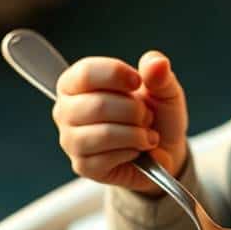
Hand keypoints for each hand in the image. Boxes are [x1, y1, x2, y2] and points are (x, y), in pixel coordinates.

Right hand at [53, 50, 188, 193]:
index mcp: (76, 83)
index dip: (116, 74)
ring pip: (104, 134)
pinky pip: (108, 158)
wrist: (164, 149)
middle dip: (134, 111)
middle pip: (98, 105)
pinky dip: (132, 152)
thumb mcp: (163, 88)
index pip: (86, 73)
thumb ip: (159, 73)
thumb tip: (156, 63)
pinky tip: (137, 151)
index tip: (138, 81)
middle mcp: (66, 110)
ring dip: (136, 134)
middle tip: (147, 116)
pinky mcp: (83, 166)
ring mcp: (71, 140)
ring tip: (146, 134)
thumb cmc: (156, 114)